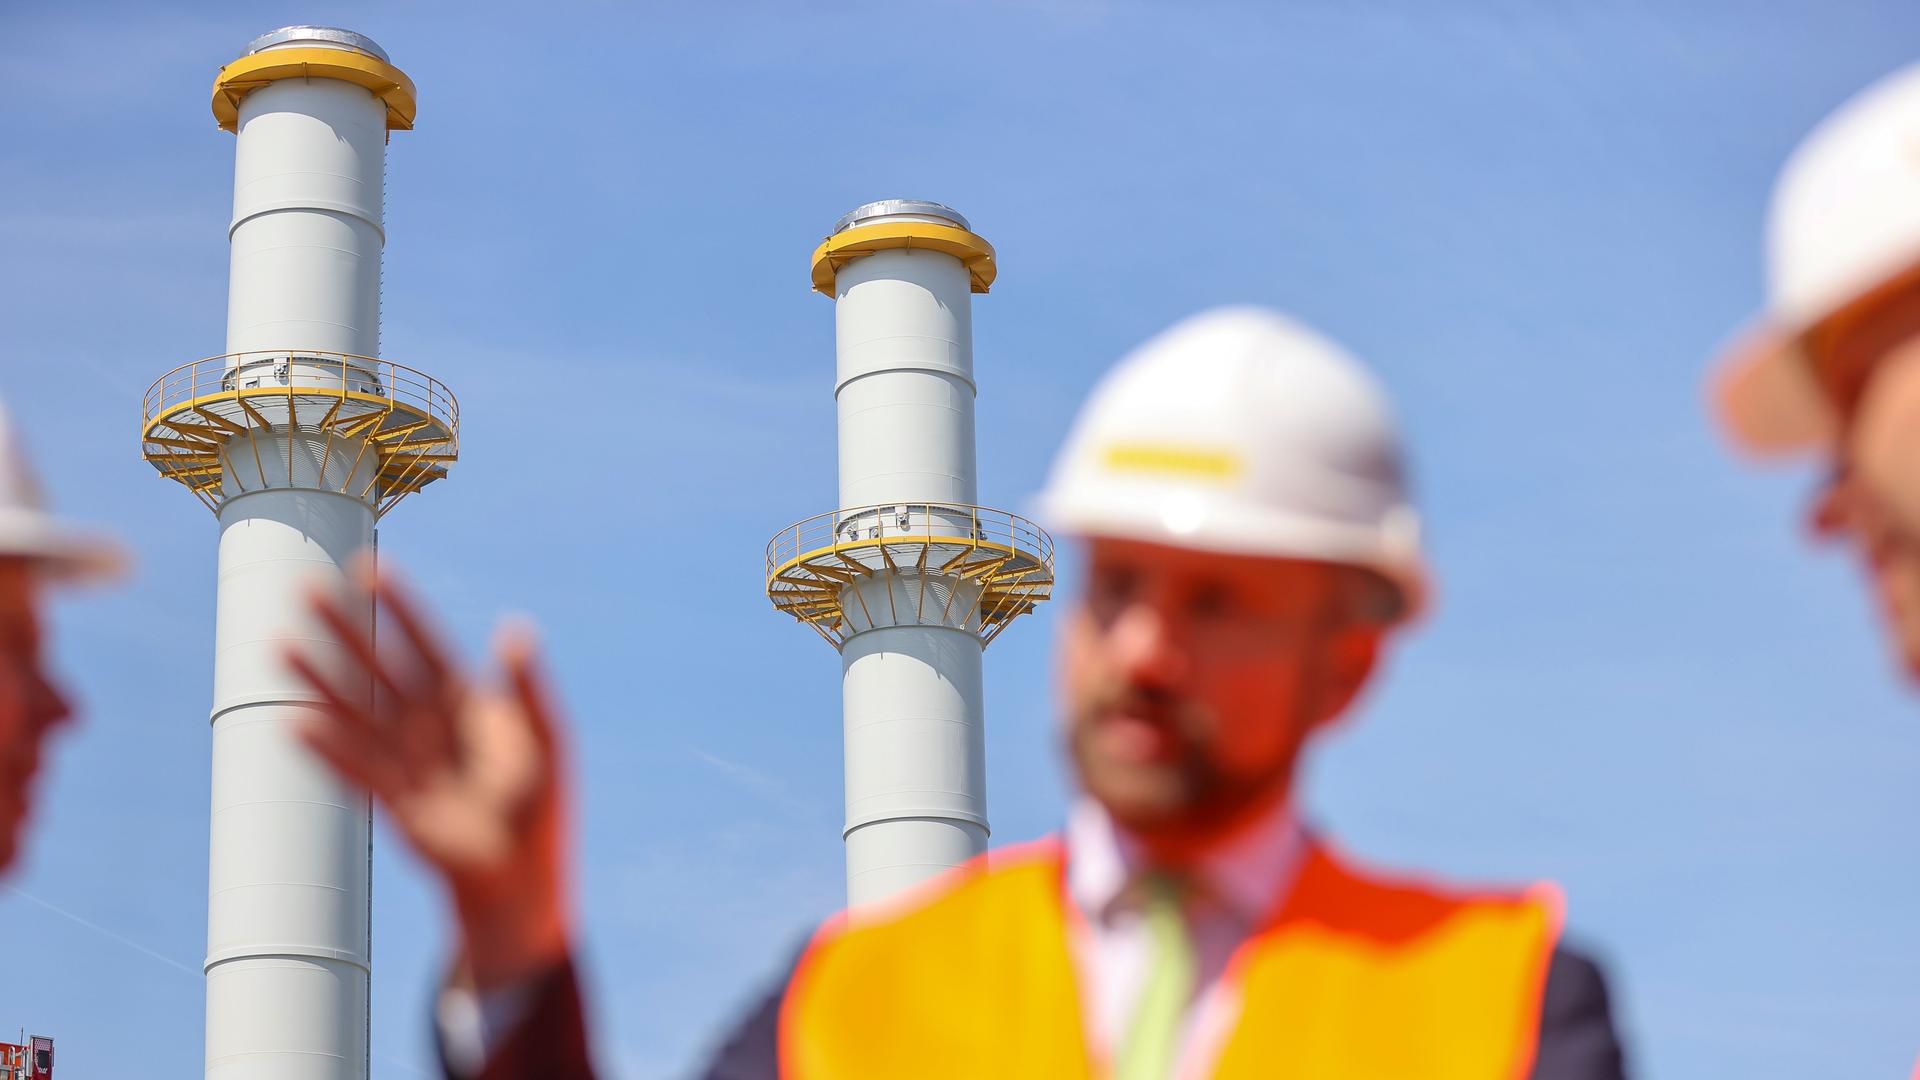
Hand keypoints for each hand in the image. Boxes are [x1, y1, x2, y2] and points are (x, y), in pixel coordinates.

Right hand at [286, 558, 572, 989]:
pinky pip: (355, 767)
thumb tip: (515, 628)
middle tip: (305, 589)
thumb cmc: (540, 806)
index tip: (368, 567)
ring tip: (279, 646)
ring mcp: (408, 758)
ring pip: (355, 709)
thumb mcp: (546, 739)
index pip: (426, 642)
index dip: (398, 606)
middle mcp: (430, 723)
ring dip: (318, 679)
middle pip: (380, 666)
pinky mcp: (393, 799)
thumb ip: (528, 688)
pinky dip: (326, 748)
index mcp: (469, 701)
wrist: (521, 873)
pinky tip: (293, 723)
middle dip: (345, 628)